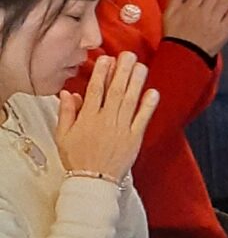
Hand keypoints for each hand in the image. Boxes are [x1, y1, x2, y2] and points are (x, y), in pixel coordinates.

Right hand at [56, 53, 159, 184]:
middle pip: (115, 91)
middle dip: (122, 71)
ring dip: (136, 82)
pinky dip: (148, 106)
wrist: (93, 182)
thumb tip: (67, 94)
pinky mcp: (134, 138)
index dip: (101, 73)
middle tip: (128, 55)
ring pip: (130, 101)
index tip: (107, 59)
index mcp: (88, 119)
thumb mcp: (63, 136)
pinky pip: (143, 119)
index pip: (95, 90)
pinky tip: (153, 92)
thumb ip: (66, 113)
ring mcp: (121, 129)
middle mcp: (106, 121)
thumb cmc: (78, 160)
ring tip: (141, 66)